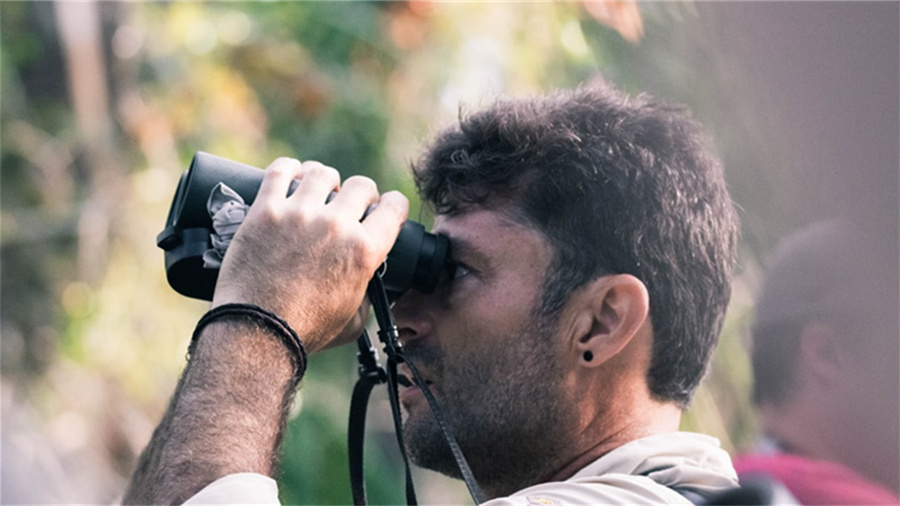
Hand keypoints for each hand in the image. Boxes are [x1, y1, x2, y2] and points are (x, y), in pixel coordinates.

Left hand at [211, 158, 407, 352]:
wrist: (257, 332)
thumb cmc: (305, 332)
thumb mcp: (354, 320)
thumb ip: (367, 295)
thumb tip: (366, 282)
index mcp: (363, 251)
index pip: (394, 207)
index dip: (393, 205)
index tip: (384, 208)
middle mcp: (336, 226)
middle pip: (361, 185)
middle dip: (360, 194)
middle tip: (347, 206)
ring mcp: (299, 214)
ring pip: (322, 173)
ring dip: (324, 180)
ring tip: (316, 191)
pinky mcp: (265, 211)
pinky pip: (280, 171)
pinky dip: (288, 169)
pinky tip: (289, 176)